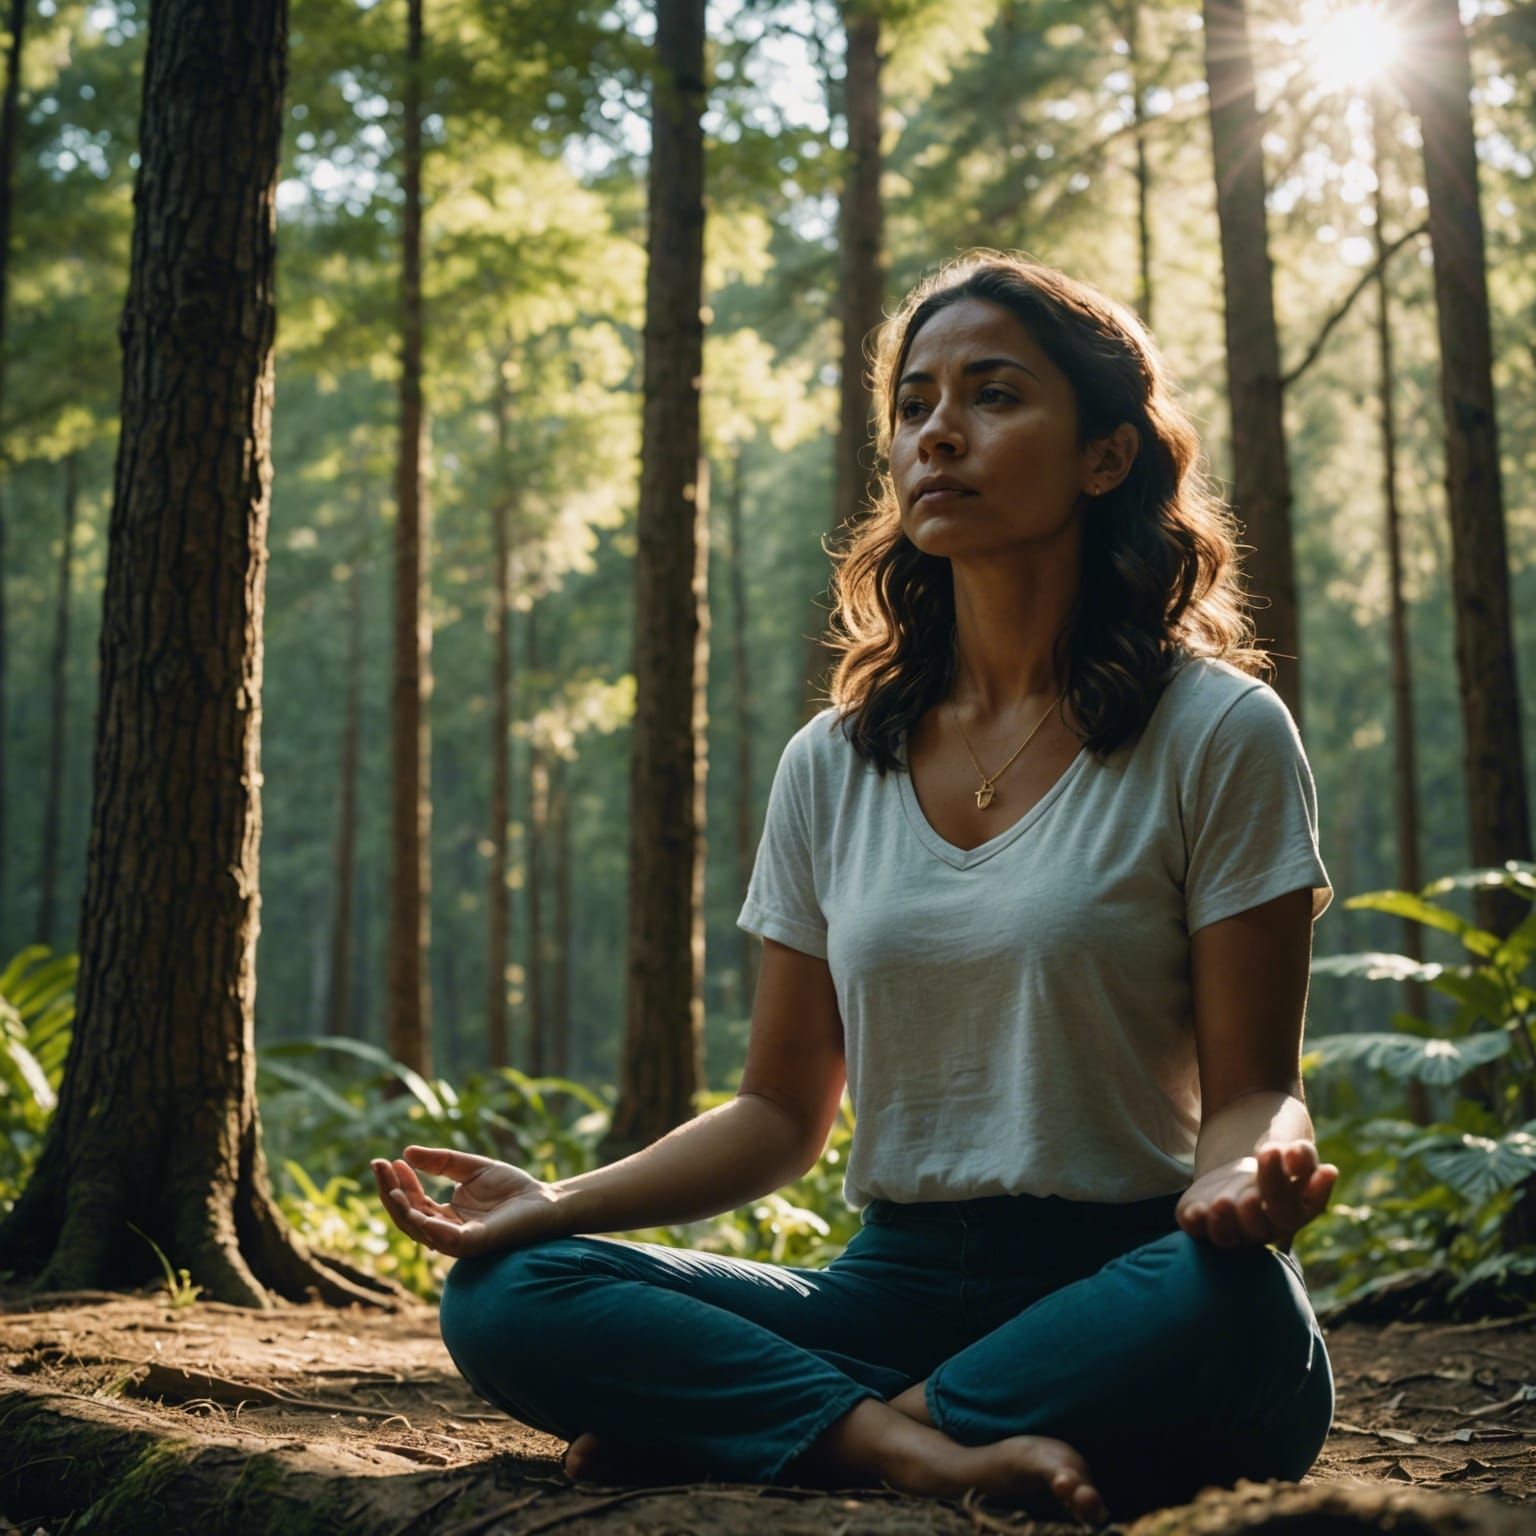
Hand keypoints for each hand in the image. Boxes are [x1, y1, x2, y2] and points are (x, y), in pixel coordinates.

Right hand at [370, 1145, 563, 1258]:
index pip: (411, 1203)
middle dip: (390, 1193)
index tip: (385, 1160)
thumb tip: (406, 1153)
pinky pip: (448, 1240)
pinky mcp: (476, 1243)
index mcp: (445, 1218)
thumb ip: (441, 1162)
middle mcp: (447, 1234)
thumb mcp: (470, 1168)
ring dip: (402, 1208)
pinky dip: (430, 1228)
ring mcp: (460, 1242)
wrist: (546, 1200)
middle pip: (408, 1218)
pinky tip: (415, 1207)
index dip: (396, 1183)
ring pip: (420, 1230)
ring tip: (390, 1184)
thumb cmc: (512, 1187)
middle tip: (378, 1166)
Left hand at [1176, 1141, 1336, 1250]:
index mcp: (1296, 1211)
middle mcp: (1265, 1228)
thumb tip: (1295, 1155)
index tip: (1319, 1164)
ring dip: (1225, 1221)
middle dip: (1269, 1189)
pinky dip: (1196, 1222)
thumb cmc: (1274, 1161)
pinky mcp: (1199, 1222)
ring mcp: (1232, 1229)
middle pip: (1268, 1219)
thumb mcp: (1290, 1152)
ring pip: (1229, 1236)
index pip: (1310, 1205)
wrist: (1238, 1165)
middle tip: (1268, 1154)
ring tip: (1224, 1201)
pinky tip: (1196, 1209)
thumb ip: (1300, 1155)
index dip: (1318, 1188)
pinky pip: (1196, 1230)